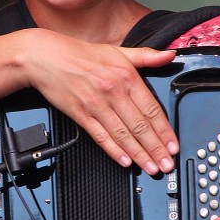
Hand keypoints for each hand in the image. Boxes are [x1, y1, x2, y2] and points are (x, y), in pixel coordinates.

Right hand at [23, 30, 177, 173]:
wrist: (46, 56)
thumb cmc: (80, 54)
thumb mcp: (118, 51)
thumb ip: (146, 56)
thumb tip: (169, 55)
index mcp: (126, 76)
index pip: (151, 109)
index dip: (165, 130)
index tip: (173, 145)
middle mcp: (113, 91)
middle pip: (140, 126)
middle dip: (156, 148)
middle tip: (167, 164)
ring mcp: (96, 105)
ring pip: (123, 134)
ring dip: (139, 154)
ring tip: (151, 167)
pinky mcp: (80, 114)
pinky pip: (100, 136)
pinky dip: (114, 150)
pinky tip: (125, 161)